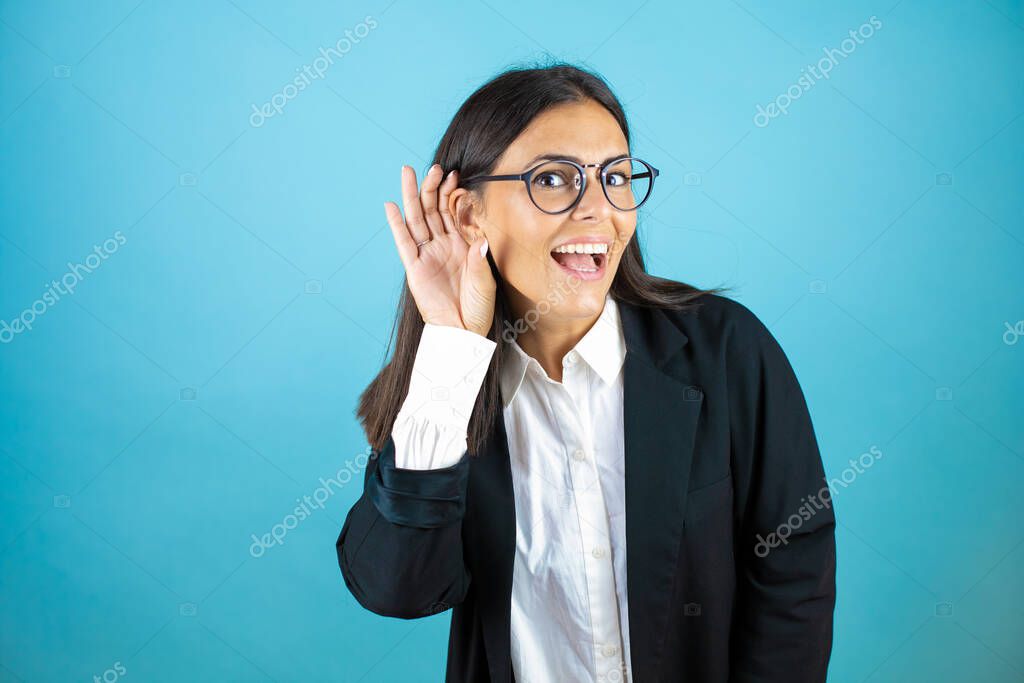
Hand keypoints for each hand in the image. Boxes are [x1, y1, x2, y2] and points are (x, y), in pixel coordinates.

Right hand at [384, 164, 495, 336]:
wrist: (463, 331)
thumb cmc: (478, 308)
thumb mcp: (485, 281)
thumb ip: (480, 260)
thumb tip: (480, 239)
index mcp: (461, 245)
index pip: (453, 212)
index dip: (452, 193)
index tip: (455, 175)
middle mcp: (442, 246)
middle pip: (432, 210)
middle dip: (431, 187)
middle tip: (433, 167)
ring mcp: (427, 255)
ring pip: (417, 220)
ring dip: (412, 197)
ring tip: (407, 173)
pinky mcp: (414, 268)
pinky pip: (404, 243)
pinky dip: (397, 225)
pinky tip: (391, 206)